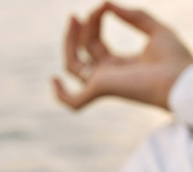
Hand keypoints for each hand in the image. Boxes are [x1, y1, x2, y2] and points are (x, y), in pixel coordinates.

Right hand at [53, 2, 192, 109]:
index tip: (102, 5)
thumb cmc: (175, 60)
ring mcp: (102, 84)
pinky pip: (74, 100)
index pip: (96, 43)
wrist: (181, 81)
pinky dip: (61, 95)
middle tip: (75, 14)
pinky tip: (53, 80)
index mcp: (119, 65)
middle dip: (79, 30)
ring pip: (73, 65)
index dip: (95, 23)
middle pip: (82, 51)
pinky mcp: (100, 90)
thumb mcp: (156, 29)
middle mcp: (107, 75)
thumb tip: (107, 4)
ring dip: (70, 42)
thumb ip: (133, 16)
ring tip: (74, 19)